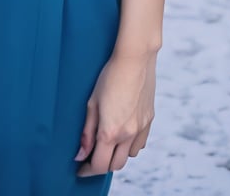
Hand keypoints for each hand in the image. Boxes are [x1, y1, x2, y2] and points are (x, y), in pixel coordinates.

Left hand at [74, 51, 156, 176]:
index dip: (87, 170)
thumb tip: (80, 155)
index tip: (80, 168)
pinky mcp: (149, 121)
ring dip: (116, 155)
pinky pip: (139, 144)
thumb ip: (87, 132)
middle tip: (91, 157)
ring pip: (128, 156)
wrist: (135, 59)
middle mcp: (128, 134)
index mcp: (110, 131)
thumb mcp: (91, 103)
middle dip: (101, 165)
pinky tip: (122, 133)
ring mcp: (141, 128)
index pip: (99, 165)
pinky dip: (129, 145)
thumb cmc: (109, 76)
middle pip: (115, 166)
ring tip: (106, 143)